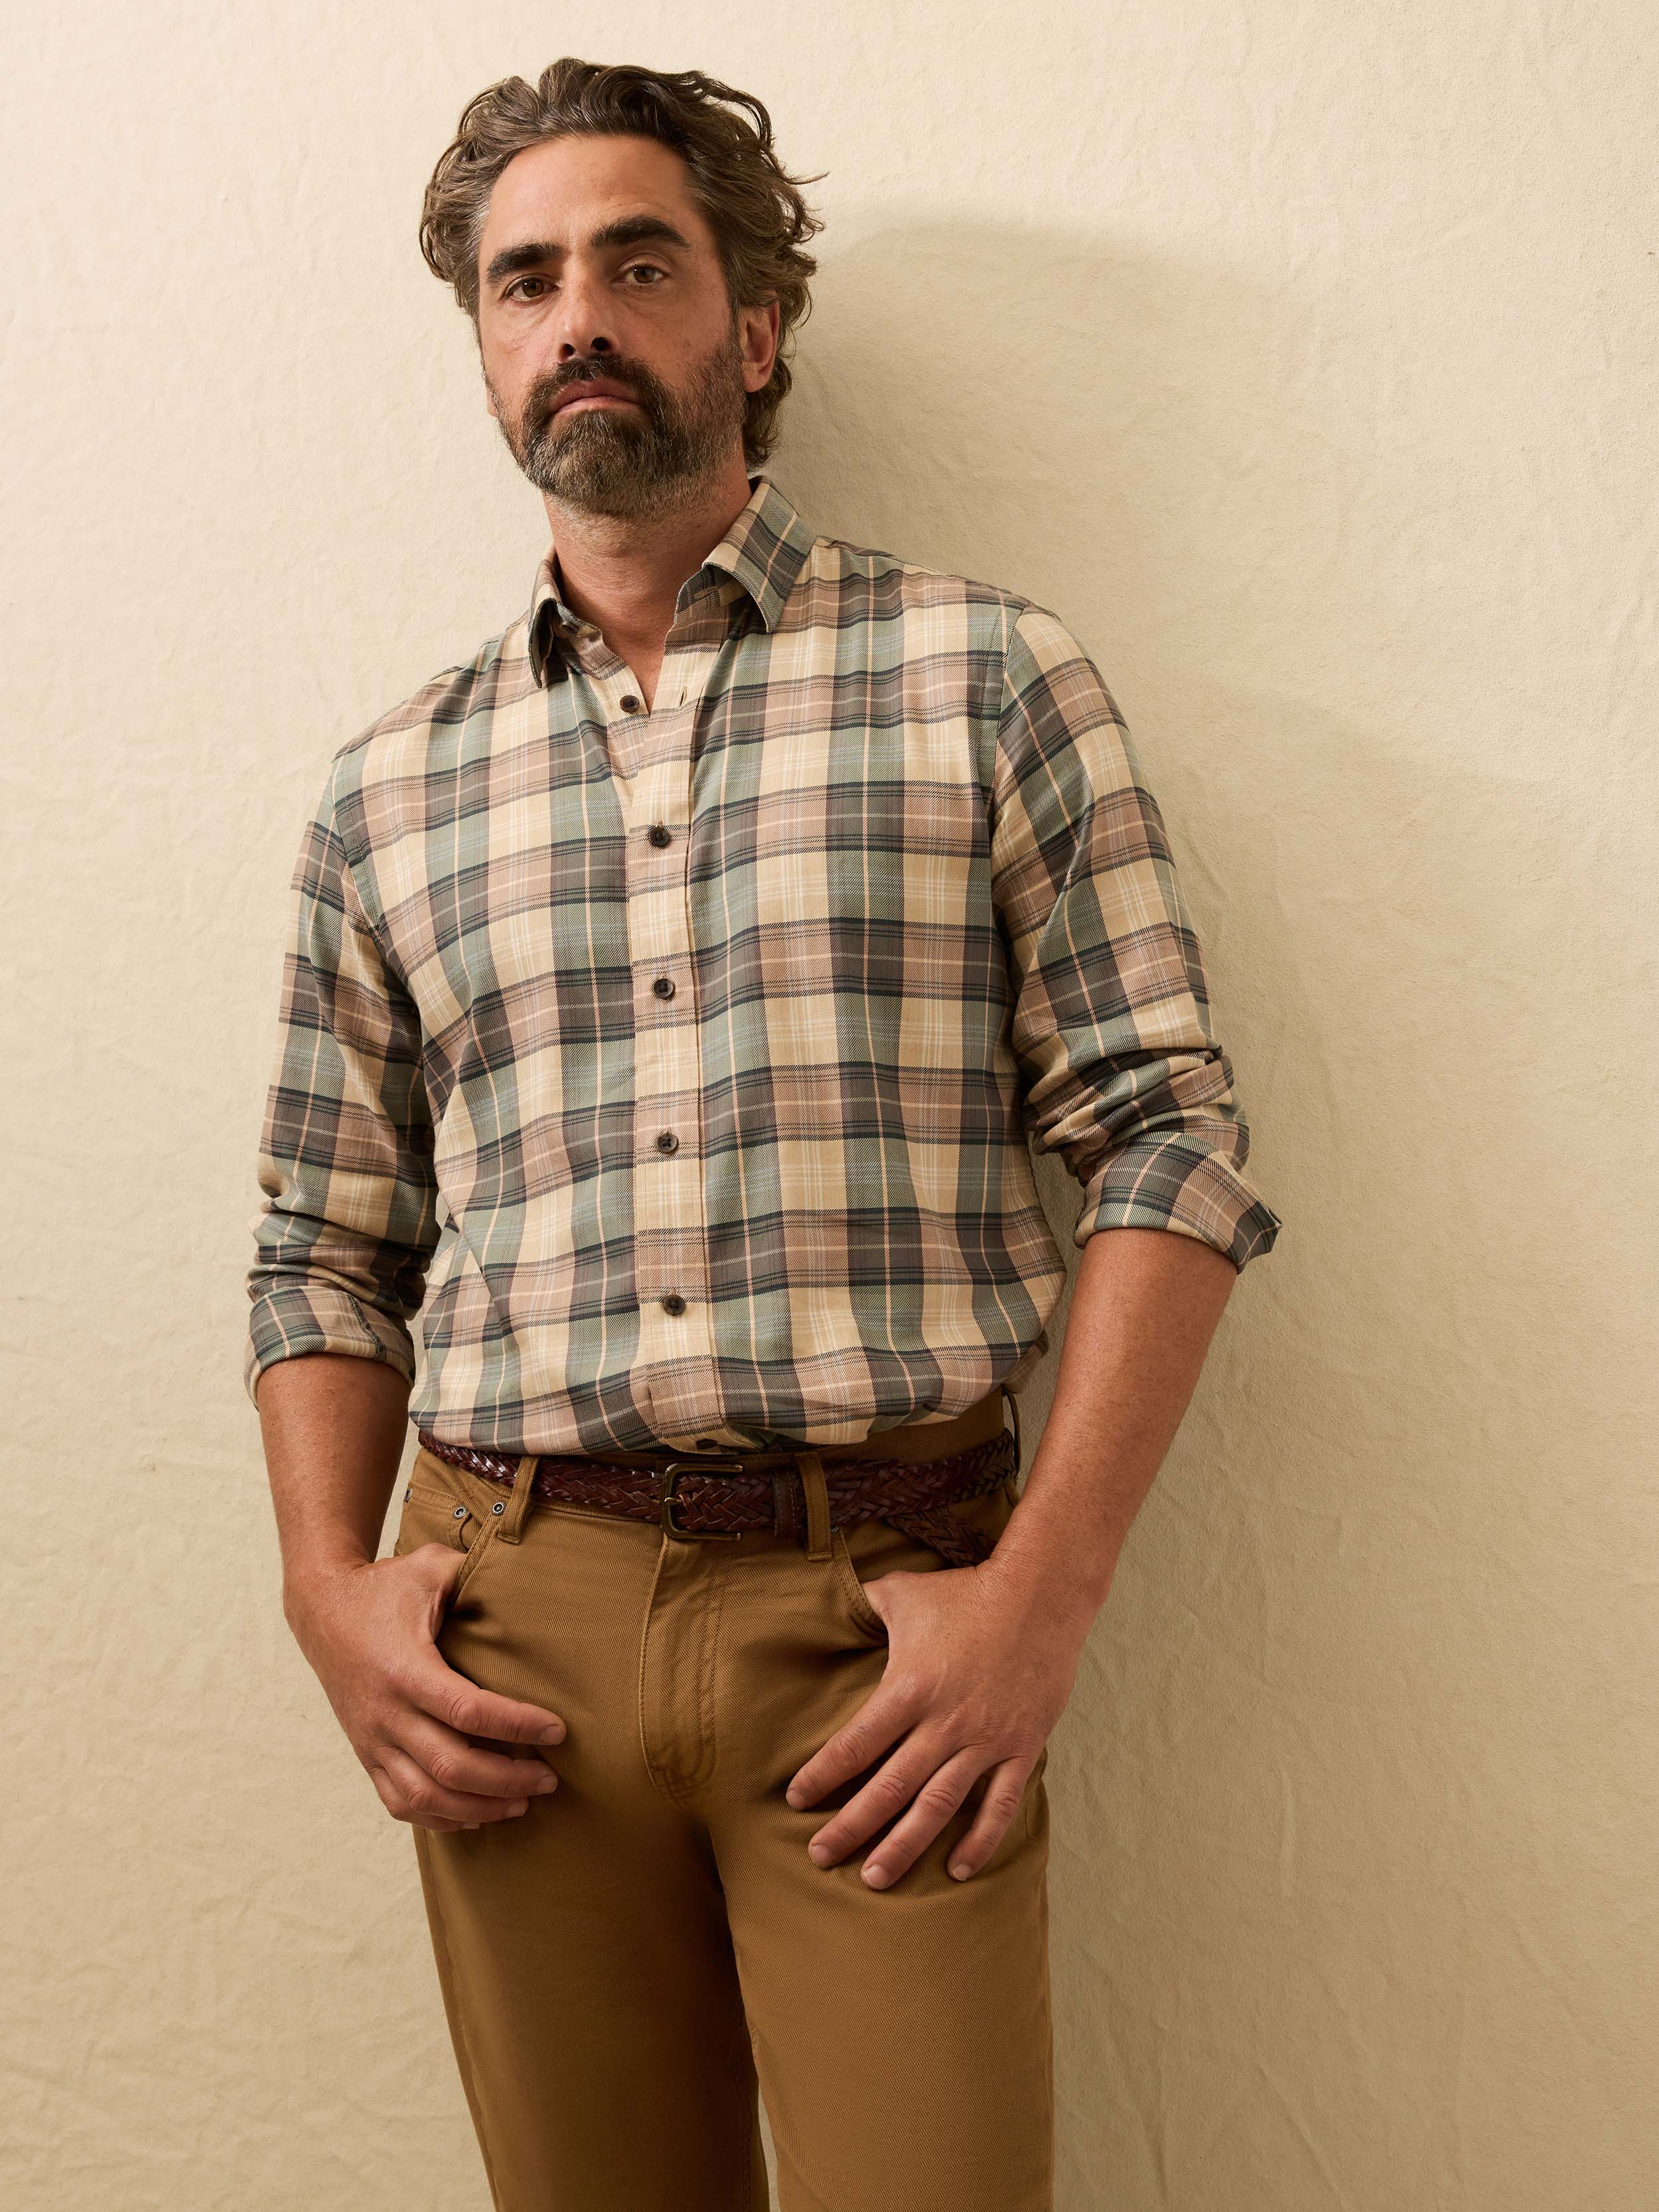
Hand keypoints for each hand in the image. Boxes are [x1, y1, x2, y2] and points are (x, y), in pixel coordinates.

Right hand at [285, 1544, 566, 1831]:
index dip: (517, 1726)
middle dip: (508, 1781)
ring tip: (522, 1804)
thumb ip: (473, 1573)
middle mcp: (386, 1713)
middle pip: (452, 1767)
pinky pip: (400, 1803)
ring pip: (426, 1797)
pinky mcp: (366, 1754)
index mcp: (406, 1669)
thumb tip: (527, 1581)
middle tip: (549, 1779)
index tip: (557, 1730)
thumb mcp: (428, 1568)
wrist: (321, 1611)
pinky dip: (440, 1818)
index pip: (468, 1711)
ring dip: (479, 1808)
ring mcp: (372, 1740)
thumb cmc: (384, 1588)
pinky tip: (476, 1815)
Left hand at [783, 1554, 1085, 1887]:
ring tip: (874, 1879)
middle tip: (819, 1856)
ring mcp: (985, 1740)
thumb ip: (864, 1605)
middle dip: (851, 1827)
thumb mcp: (904, 1592)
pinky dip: (980, 1841)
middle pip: (889, 1787)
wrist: (1042, 1594)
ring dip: (904, 1846)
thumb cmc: (966, 1593)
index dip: (822, 1775)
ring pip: (938, 1807)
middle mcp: (944, 1722)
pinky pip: (999, 1805)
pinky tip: (957, 1870)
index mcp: (909, 1687)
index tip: (795, 1799)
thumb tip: (831, 1604)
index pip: (856, 1743)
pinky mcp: (1021, 1747)